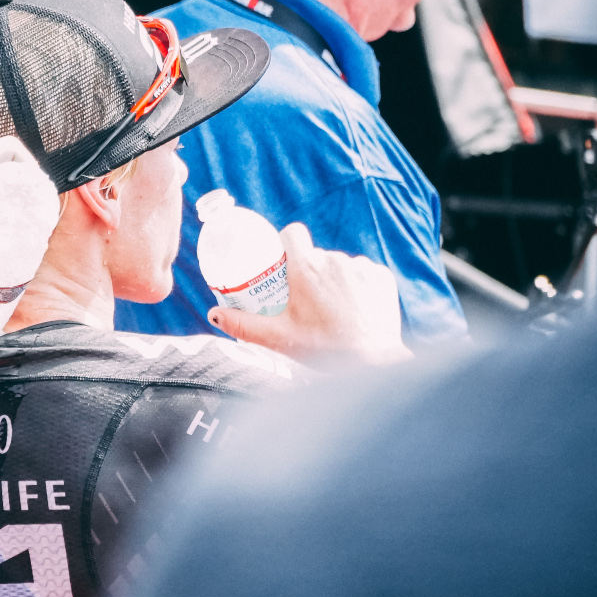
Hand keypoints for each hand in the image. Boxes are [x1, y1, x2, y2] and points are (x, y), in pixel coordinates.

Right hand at [207, 223, 412, 366]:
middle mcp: (334, 260)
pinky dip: (356, 286)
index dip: (284, 243)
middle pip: (315, 254)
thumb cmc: (326, 350)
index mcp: (306, 267)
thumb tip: (214, 314)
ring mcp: (361, 267)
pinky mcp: (381, 277)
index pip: (292, 233)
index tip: (280, 261)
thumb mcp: (278, 339)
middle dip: (307, 270)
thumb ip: (242, 324)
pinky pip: (363, 273)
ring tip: (329, 308)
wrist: (374, 363)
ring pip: (339, 264)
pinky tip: (354, 308)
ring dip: (332, 279)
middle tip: (301, 298)